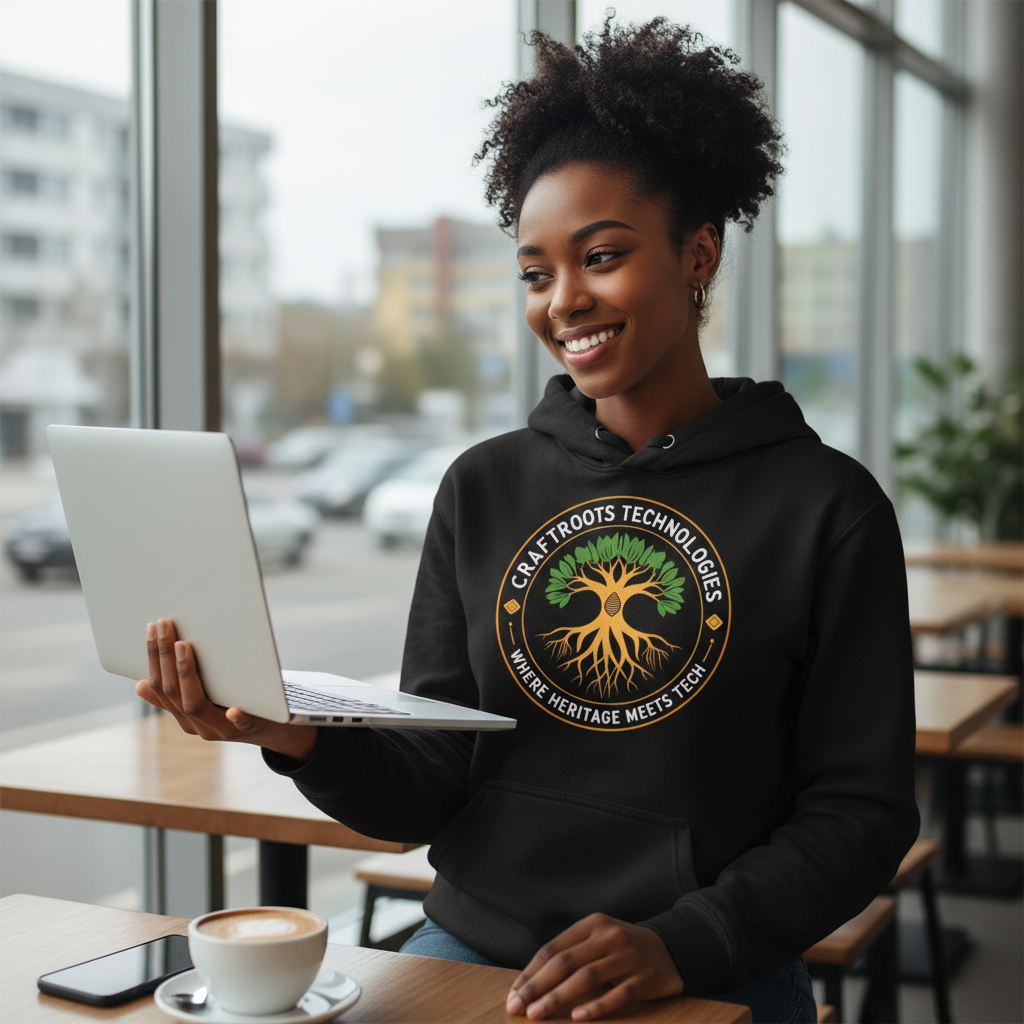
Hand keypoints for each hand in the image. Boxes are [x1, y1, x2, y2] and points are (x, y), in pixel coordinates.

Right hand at [135, 618, 317, 762]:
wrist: (275, 731)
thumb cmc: (236, 705)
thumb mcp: (204, 700)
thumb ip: (178, 693)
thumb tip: (140, 684)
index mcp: (184, 717)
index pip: (160, 686)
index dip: (153, 657)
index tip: (152, 628)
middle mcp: (198, 725)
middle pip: (173, 692)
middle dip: (165, 657)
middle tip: (164, 624)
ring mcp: (222, 729)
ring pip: (196, 705)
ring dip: (186, 673)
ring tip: (183, 645)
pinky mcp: (250, 730)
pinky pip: (242, 725)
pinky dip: (236, 716)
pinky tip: (233, 708)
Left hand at [505, 913, 682, 1020]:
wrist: (671, 948)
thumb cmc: (623, 949)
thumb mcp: (598, 940)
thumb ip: (572, 954)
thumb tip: (532, 983)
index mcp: (592, 925)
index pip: (553, 949)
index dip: (531, 973)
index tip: (514, 994)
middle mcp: (608, 936)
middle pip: (565, 962)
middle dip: (537, 987)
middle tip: (517, 1007)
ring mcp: (628, 956)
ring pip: (587, 977)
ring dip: (558, 997)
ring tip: (537, 1014)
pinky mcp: (645, 977)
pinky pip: (618, 993)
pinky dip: (596, 1006)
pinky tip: (578, 1017)